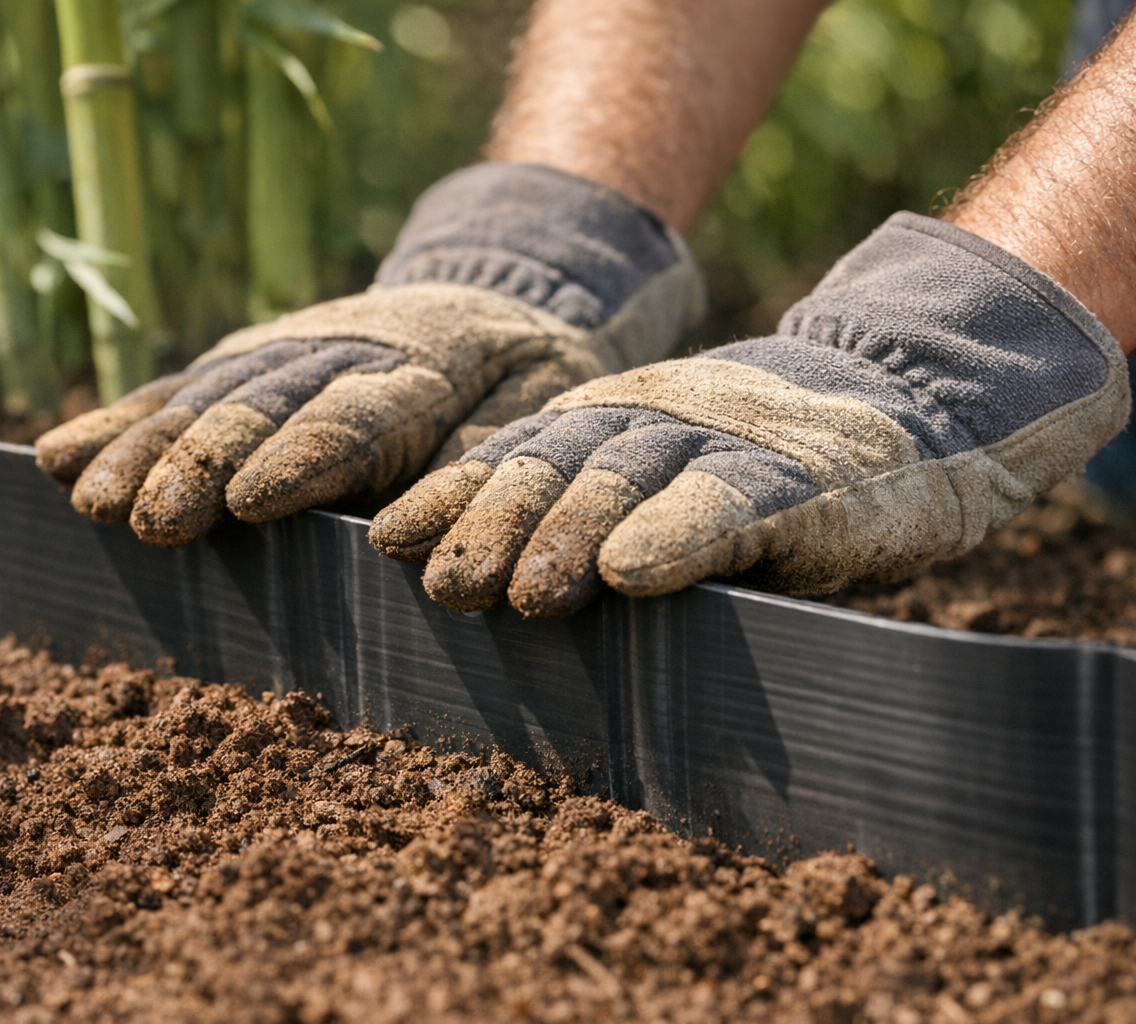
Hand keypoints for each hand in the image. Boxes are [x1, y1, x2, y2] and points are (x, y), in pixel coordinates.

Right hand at [35, 163, 704, 546]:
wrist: (501, 280)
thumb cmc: (525, 372)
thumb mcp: (543, 403)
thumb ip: (490, 456)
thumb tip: (433, 526)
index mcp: (418, 373)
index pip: (352, 419)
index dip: (297, 459)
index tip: (244, 501)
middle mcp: (335, 354)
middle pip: (257, 408)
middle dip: (198, 463)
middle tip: (146, 518)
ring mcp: (283, 350)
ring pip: (203, 397)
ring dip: (143, 450)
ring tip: (90, 503)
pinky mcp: (248, 355)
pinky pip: (175, 386)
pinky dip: (117, 420)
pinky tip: (55, 456)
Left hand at [371, 213, 1129, 614]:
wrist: (902, 405)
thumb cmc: (752, 466)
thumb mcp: (650, 472)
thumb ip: (576, 510)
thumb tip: (452, 575)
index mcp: (603, 424)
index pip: (510, 461)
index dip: (450, 500)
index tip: (388, 545)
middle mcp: (646, 425)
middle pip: (553, 472)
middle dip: (494, 528)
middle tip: (445, 588)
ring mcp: (718, 446)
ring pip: (627, 486)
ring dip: (570, 539)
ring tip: (524, 594)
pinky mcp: (792, 483)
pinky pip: (728, 507)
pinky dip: (678, 536)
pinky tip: (633, 574)